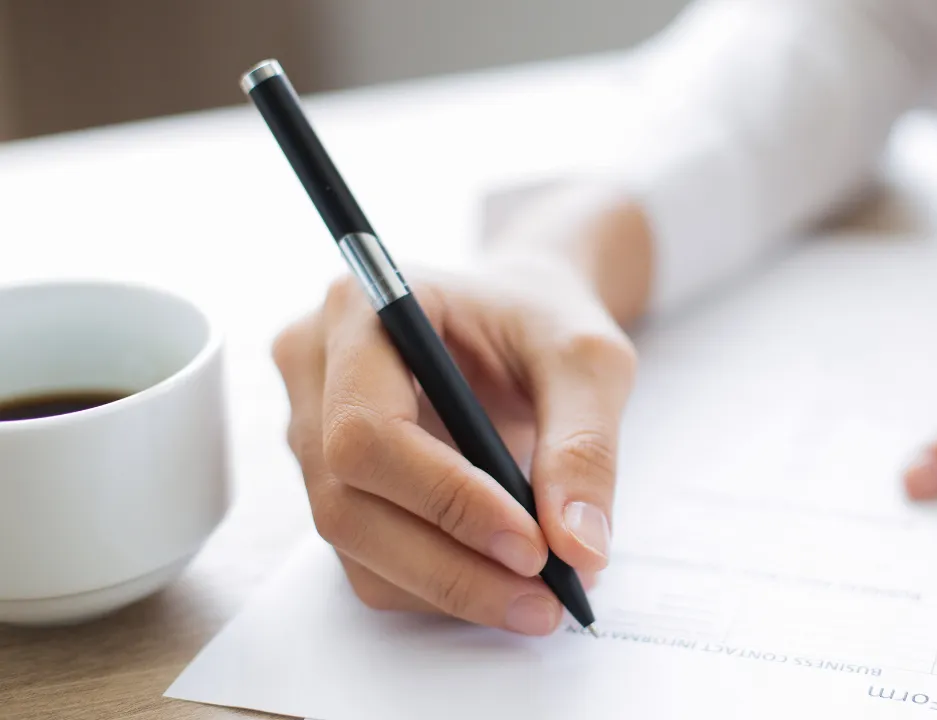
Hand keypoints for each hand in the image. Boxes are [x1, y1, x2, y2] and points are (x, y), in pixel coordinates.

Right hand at [272, 256, 635, 633]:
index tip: (531, 545)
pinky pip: (367, 560)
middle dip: (451, 565)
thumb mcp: (590, 360)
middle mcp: (314, 368)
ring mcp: (311, 429)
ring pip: (354, 543)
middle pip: (347, 499)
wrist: (522, 322)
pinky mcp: (331, 481)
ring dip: (448, 588)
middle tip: (545, 598)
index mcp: (361, 308)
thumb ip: (585, 445)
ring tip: (538, 600)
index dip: (445, 498)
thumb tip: (578, 547)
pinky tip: (502, 586)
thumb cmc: (544, 322)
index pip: (368, 428)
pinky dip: (437, 588)